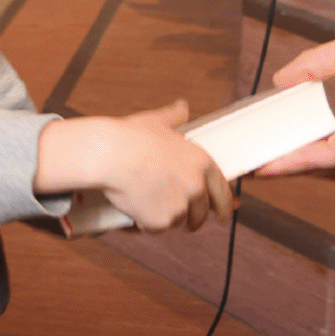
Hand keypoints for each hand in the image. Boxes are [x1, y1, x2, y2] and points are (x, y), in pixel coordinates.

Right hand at [36, 101, 234, 231]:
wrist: (109, 156)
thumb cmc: (129, 137)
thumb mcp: (156, 123)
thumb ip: (174, 117)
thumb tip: (182, 107)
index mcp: (201, 162)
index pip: (223, 191)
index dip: (225, 205)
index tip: (224, 214)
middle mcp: (196, 186)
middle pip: (202, 213)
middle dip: (195, 219)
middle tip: (185, 220)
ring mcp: (180, 206)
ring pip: (178, 222)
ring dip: (167, 219)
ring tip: (150, 206)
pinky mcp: (162, 222)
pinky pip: (156, 229)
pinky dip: (147, 224)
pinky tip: (136, 210)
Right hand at [256, 29, 334, 177]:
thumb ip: (310, 67)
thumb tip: (281, 78)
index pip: (321, 134)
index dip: (294, 136)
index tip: (268, 134)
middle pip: (312, 157)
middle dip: (282, 159)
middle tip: (253, 159)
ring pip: (310, 165)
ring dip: (281, 168)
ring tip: (253, 167)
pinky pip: (316, 161)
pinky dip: (290, 164)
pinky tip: (267, 165)